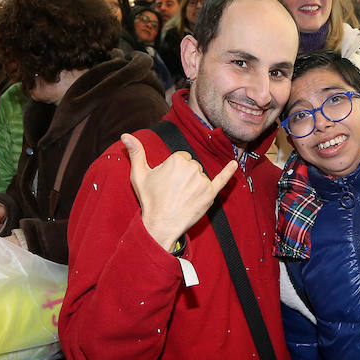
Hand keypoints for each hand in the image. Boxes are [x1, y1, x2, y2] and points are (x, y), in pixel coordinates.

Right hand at [122, 133, 236, 251]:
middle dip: (185, 177)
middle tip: (173, 192)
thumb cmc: (150, 200)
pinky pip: (222, 180)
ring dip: (194, 185)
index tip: (168, 183)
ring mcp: (203, 181)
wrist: (160, 224)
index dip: (174, 171)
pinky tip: (234, 164)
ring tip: (182, 198)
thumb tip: (125, 135)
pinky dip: (229, 172)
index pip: (182, 159)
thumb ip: (136, 152)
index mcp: (177, 159)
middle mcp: (192, 167)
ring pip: (201, 176)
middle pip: (192, 167)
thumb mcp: (139, 174)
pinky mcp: (210, 194)